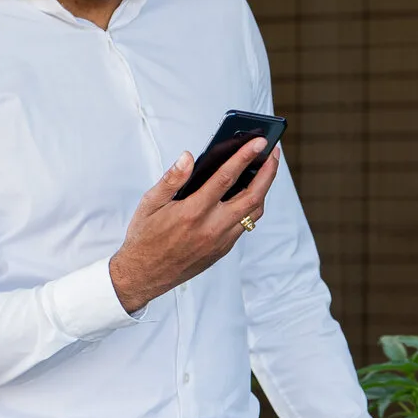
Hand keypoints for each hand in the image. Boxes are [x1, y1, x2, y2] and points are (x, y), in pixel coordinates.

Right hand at [108, 140, 281, 314]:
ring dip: (263, 190)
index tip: (258, 142)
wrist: (143, 275)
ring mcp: (220, 241)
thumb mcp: (150, 203)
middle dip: (267, 172)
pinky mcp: (222, 250)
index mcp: (192, 212)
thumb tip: (188, 157)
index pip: (225, 178)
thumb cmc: (144, 236)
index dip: (245, 157)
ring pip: (253, 213)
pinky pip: (244, 225)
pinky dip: (251, 207)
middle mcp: (211, 228)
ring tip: (266, 170)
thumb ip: (172, 179)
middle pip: (252, 196)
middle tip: (273, 153)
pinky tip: (248, 193)